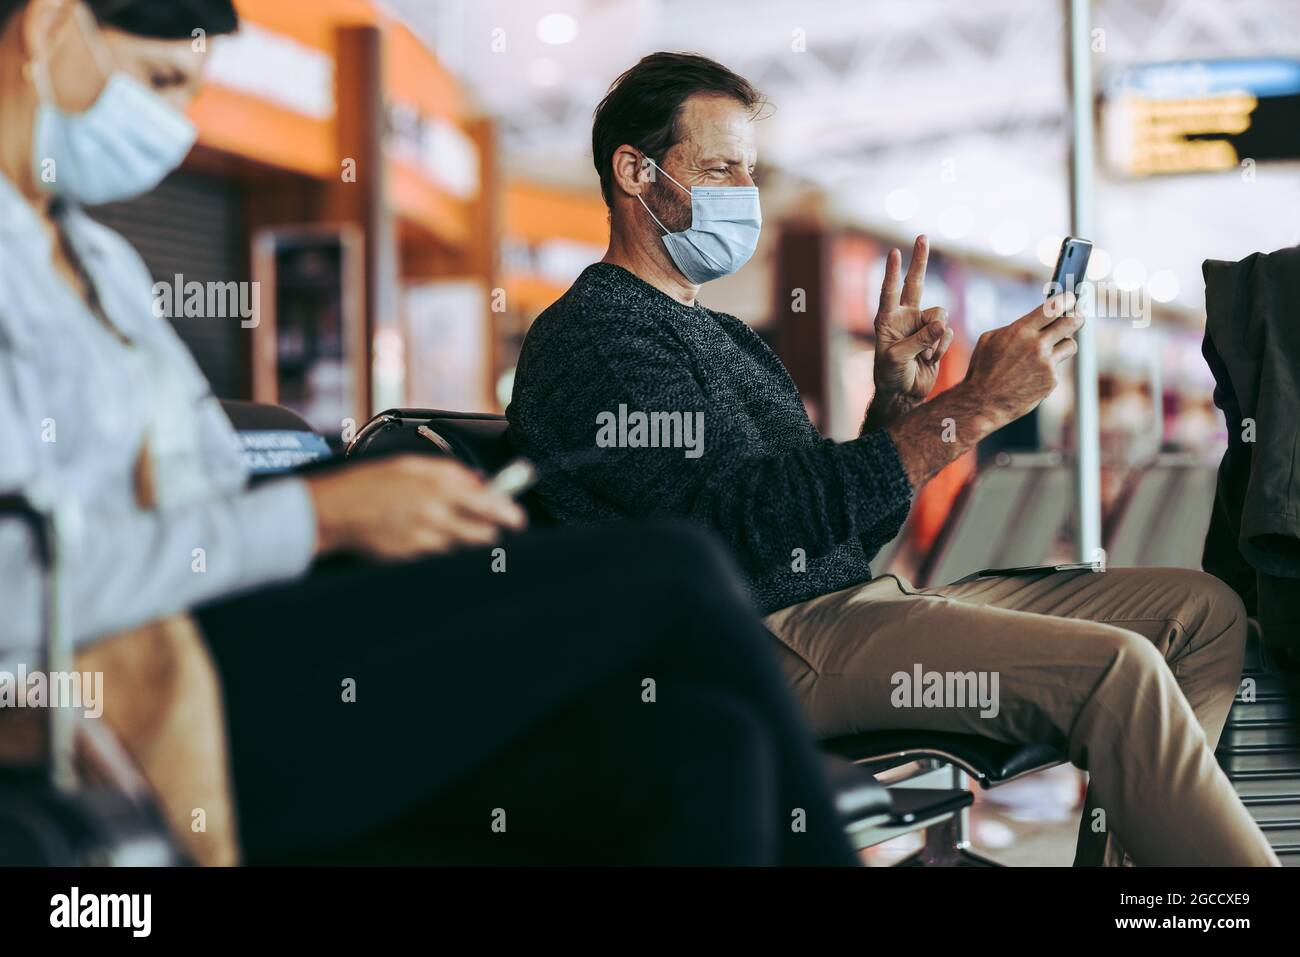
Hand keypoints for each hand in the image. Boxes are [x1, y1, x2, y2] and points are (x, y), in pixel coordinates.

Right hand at [305, 455, 527, 559]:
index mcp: (438, 487)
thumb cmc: (366, 484)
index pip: (490, 504)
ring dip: (465, 542)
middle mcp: (436, 515)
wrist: (332, 512)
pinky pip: (440, 558)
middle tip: (489, 527)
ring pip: (463, 548)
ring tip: (448, 529)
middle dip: (490, 532)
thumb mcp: (409, 465)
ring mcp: (424, 540)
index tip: (517, 518)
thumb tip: (478, 481)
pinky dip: (442, 551)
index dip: (509, 514)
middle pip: (484, 535)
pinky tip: (427, 539)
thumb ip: (449, 471)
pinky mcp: (412, 559)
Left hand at [873, 235, 953, 403]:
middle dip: (920, 261)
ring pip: (940, 315)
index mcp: (888, 320)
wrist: (904, 394)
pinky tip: (929, 359)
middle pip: (916, 283)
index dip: (892, 272)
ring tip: (922, 355)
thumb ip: (918, 339)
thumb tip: (940, 323)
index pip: (890, 291)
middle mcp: (905, 318)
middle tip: (922, 236)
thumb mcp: (898, 357)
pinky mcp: (936, 337)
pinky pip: (946, 333)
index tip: (894, 252)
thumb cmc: (891, 375)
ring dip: (934, 337)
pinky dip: (940, 347)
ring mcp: (922, 326)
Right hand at [961, 292, 1080, 425]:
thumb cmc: (982, 370)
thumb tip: (1033, 321)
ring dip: (1064, 344)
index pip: (1053, 307)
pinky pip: (1057, 367)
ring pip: (1070, 345)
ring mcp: (1046, 363)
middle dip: (1076, 317)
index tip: (1070, 299)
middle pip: (1072, 322)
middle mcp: (1037, 345)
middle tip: (1076, 317)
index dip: (1066, 300)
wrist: (982, 402)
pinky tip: (1032, 375)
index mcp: (1021, 330)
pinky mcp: (1051, 380)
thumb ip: (1014, 328)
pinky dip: (1048, 369)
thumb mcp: (990, 340)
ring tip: (1051, 349)